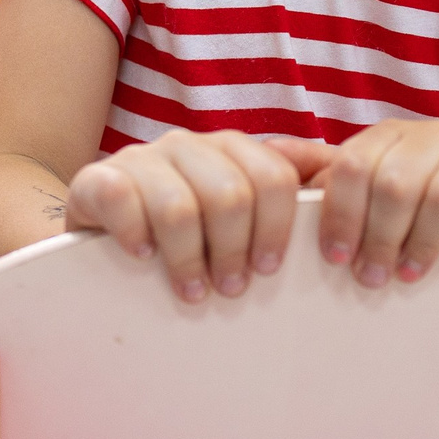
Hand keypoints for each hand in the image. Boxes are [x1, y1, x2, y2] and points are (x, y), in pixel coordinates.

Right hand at [65, 128, 304, 300]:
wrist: (100, 222)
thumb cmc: (183, 228)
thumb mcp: (235, 210)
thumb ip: (284, 192)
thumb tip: (340, 178)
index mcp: (230, 149)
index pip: (273, 176)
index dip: (276, 228)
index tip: (269, 270)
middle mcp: (187, 146)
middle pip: (231, 194)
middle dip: (234, 250)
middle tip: (231, 289)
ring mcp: (141, 159)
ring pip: (179, 206)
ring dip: (189, 260)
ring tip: (192, 291)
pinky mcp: (98, 178)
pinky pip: (122, 200)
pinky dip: (135, 236)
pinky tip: (142, 258)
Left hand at [285, 120, 438, 286]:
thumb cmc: (413, 201)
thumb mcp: (367, 187)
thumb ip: (319, 174)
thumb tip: (269, 153)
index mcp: (388, 137)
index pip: (354, 167)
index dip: (342, 216)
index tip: (336, 257)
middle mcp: (431, 135)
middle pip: (395, 184)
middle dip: (379, 238)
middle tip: (372, 278)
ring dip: (423, 242)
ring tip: (409, 272)